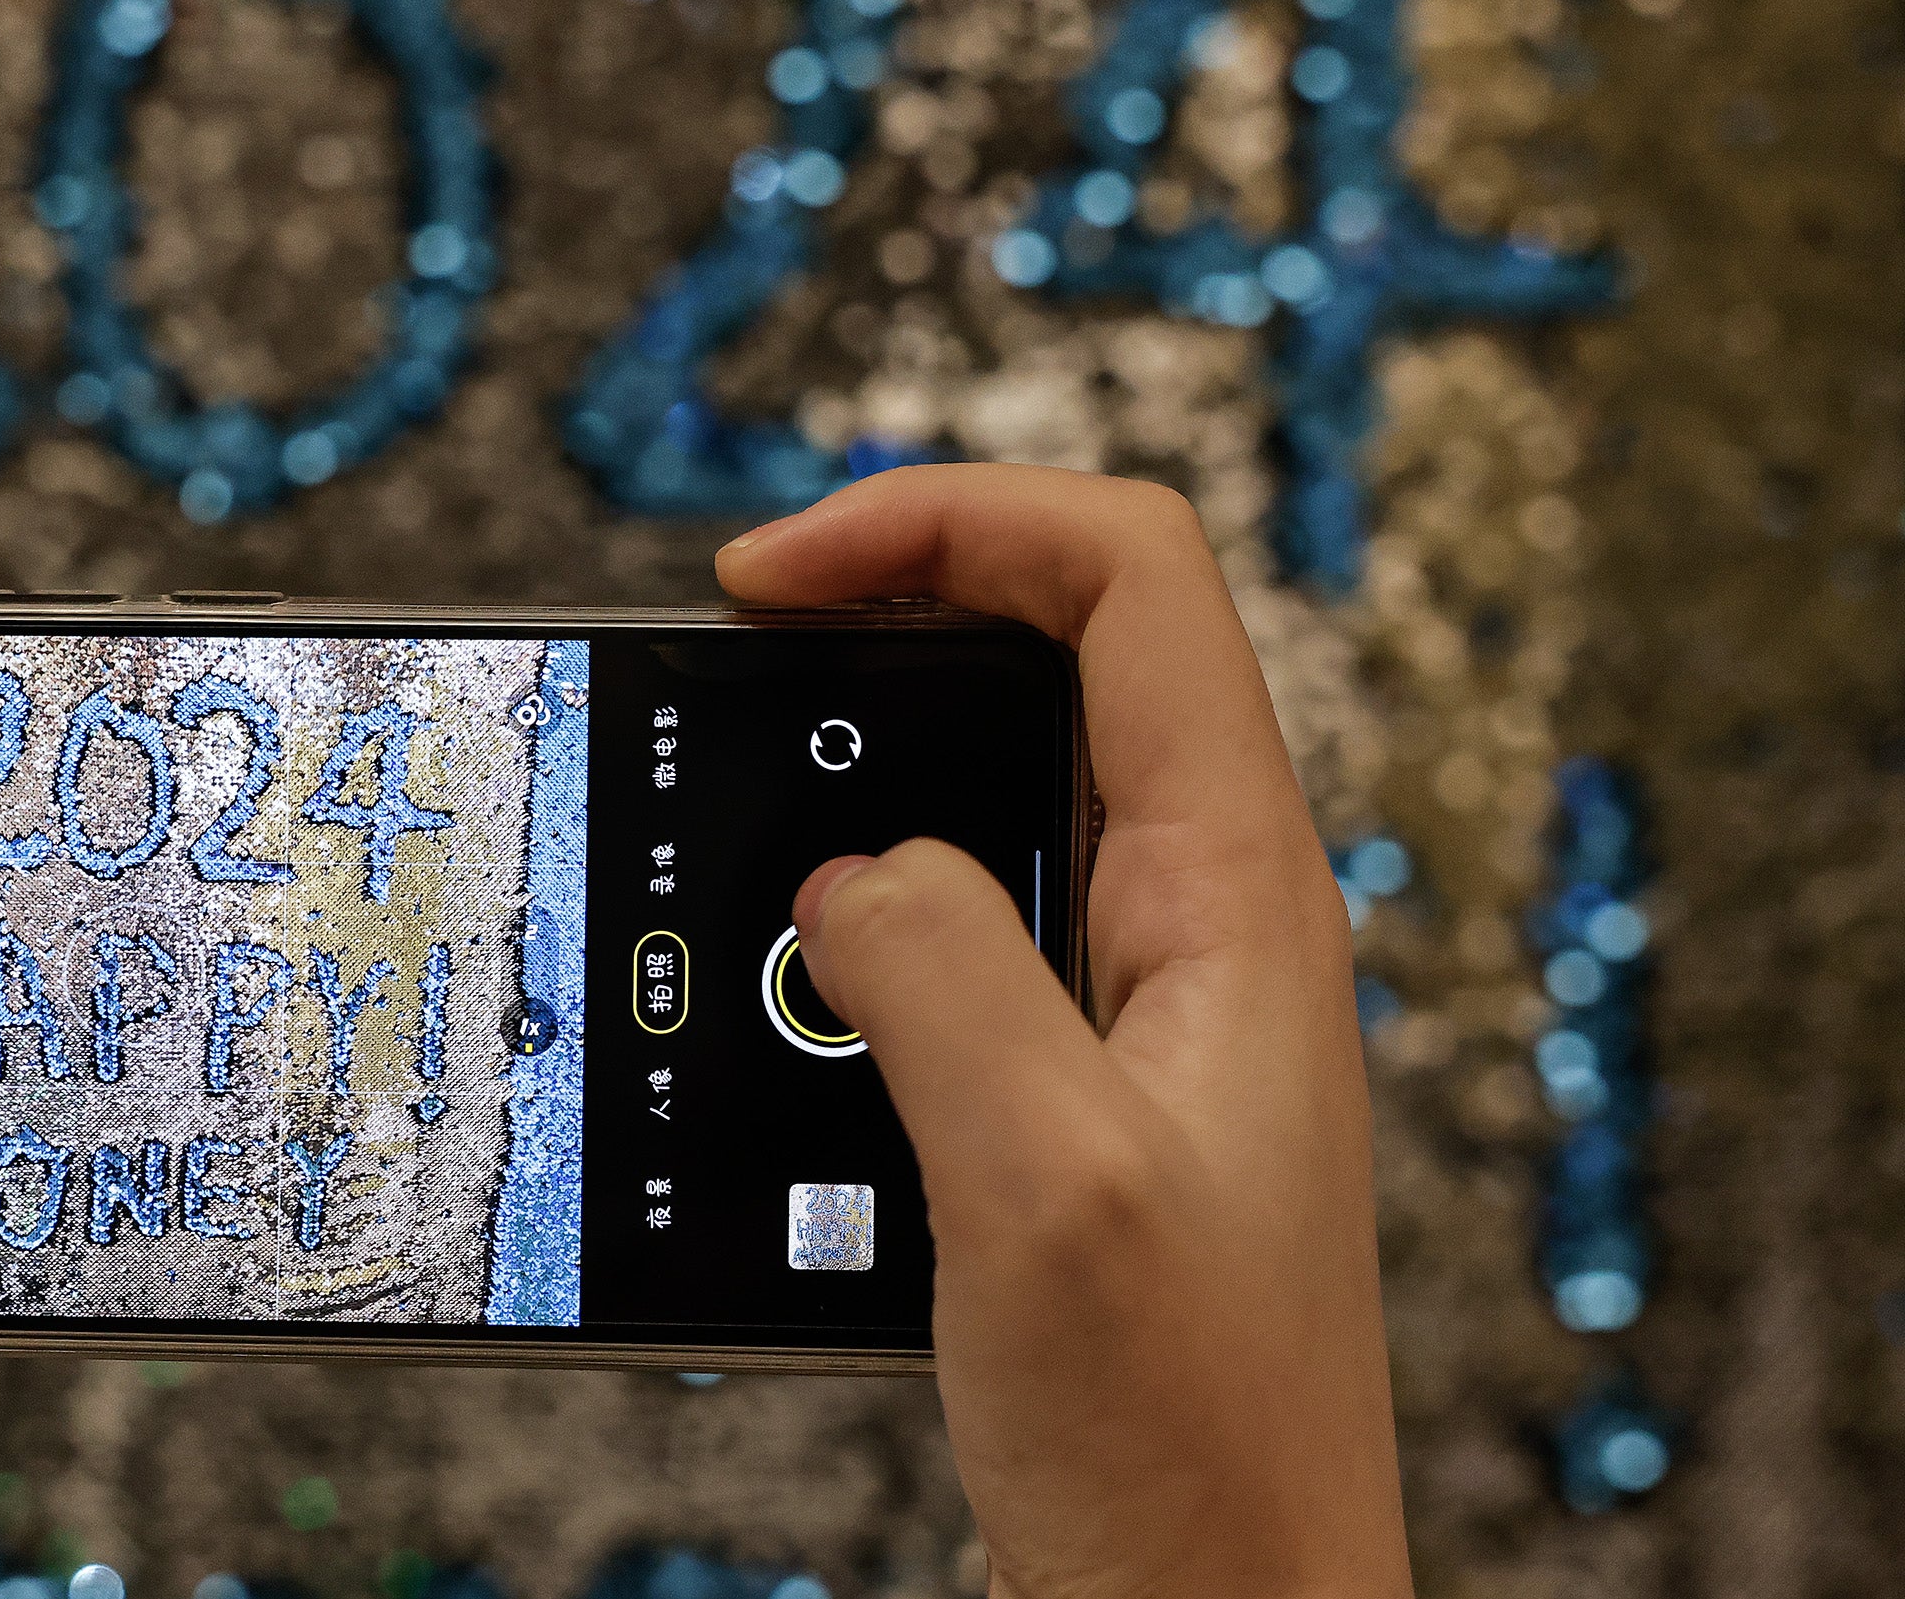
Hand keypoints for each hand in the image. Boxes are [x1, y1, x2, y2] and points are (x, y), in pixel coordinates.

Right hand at [718, 466, 1409, 1598]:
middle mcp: (1204, 922)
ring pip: (998, 784)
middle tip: (731, 654)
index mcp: (1239, 897)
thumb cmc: (1188, 1451)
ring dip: (855, 765)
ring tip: (729, 798)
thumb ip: (938, 974)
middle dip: (887, 610)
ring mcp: (1142, 1005)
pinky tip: (772, 975)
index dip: (946, 517)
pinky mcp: (1075, 1088)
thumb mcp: (1045, 1184)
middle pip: (1061, 645)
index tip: (769, 579)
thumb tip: (847, 882)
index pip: (1128, 575)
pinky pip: (961, 927)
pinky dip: (852, 908)